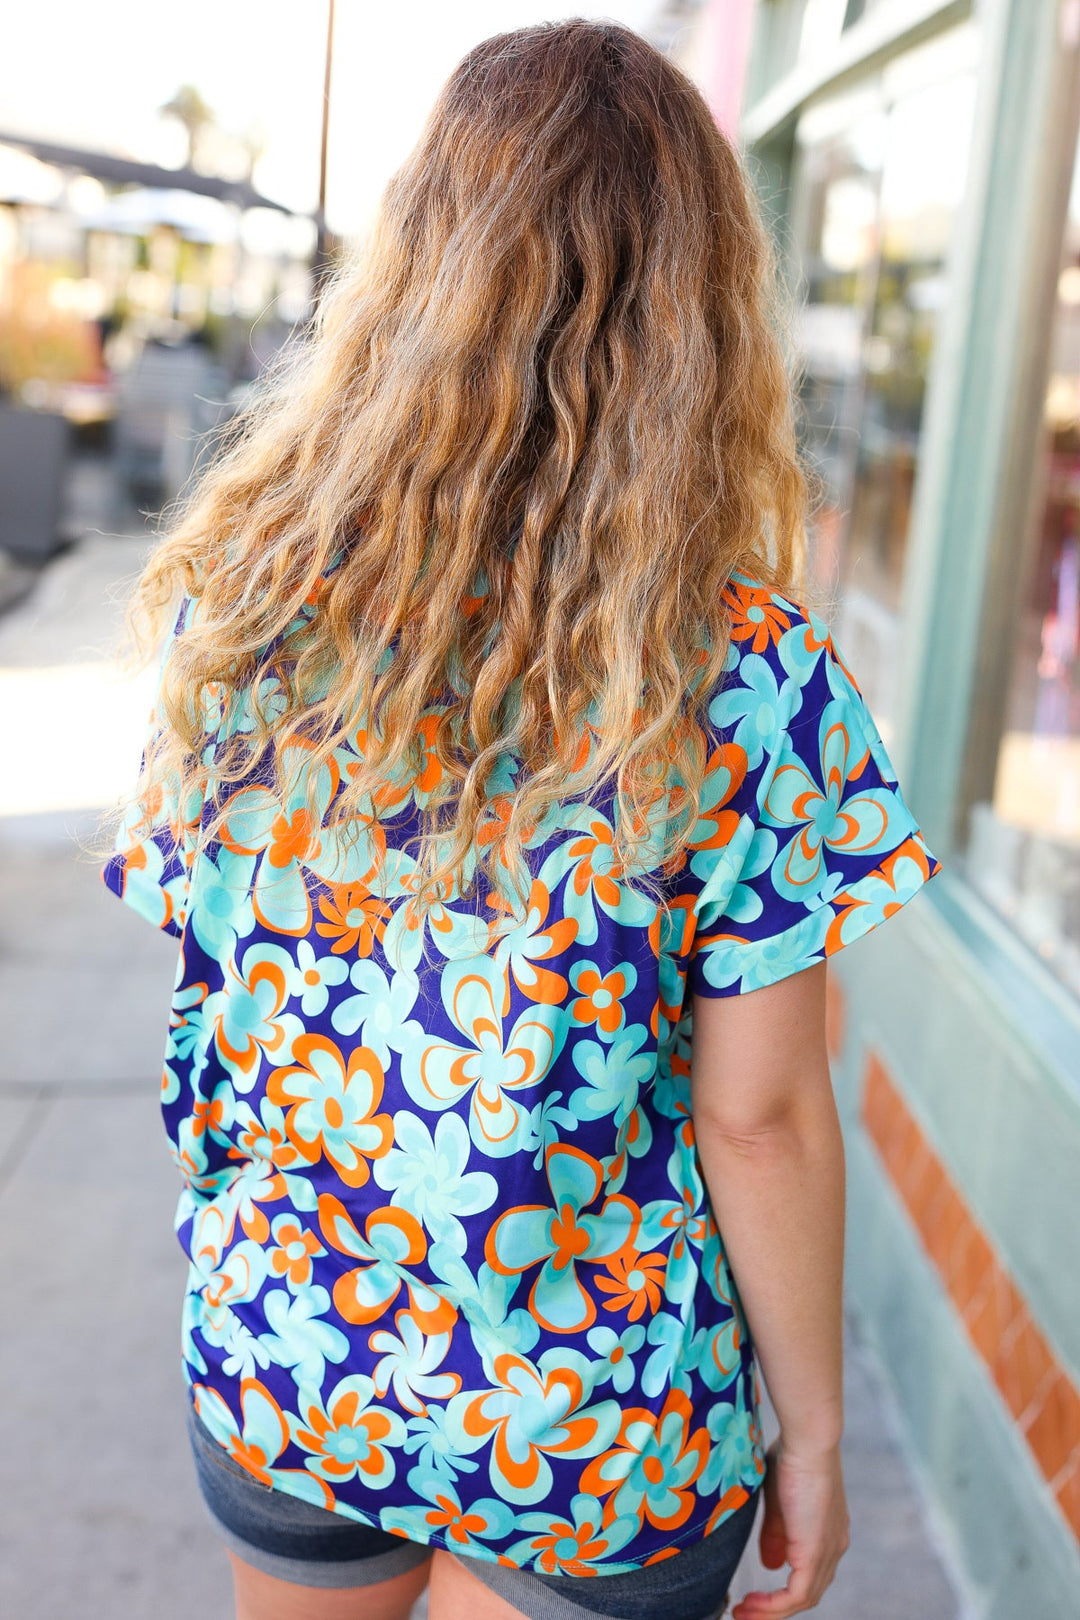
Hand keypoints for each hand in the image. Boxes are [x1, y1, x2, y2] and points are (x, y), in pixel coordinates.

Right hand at [729, 1436, 849, 1618]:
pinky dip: (773, 1606)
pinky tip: (751, 1603)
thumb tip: (769, 1565)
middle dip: (774, 1607)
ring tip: (742, 1613)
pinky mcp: (815, 1555)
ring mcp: (827, 1552)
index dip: (784, 1587)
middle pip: (807, 1592)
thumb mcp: (779, 1498)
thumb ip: (775, 1532)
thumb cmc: (792, 1454)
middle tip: (745, 1611)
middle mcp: (833, 1546)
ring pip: (802, 1599)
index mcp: (828, 1530)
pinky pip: (796, 1597)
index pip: (810, 1572)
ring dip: (770, 1611)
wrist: (808, 1440)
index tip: (756, 1594)